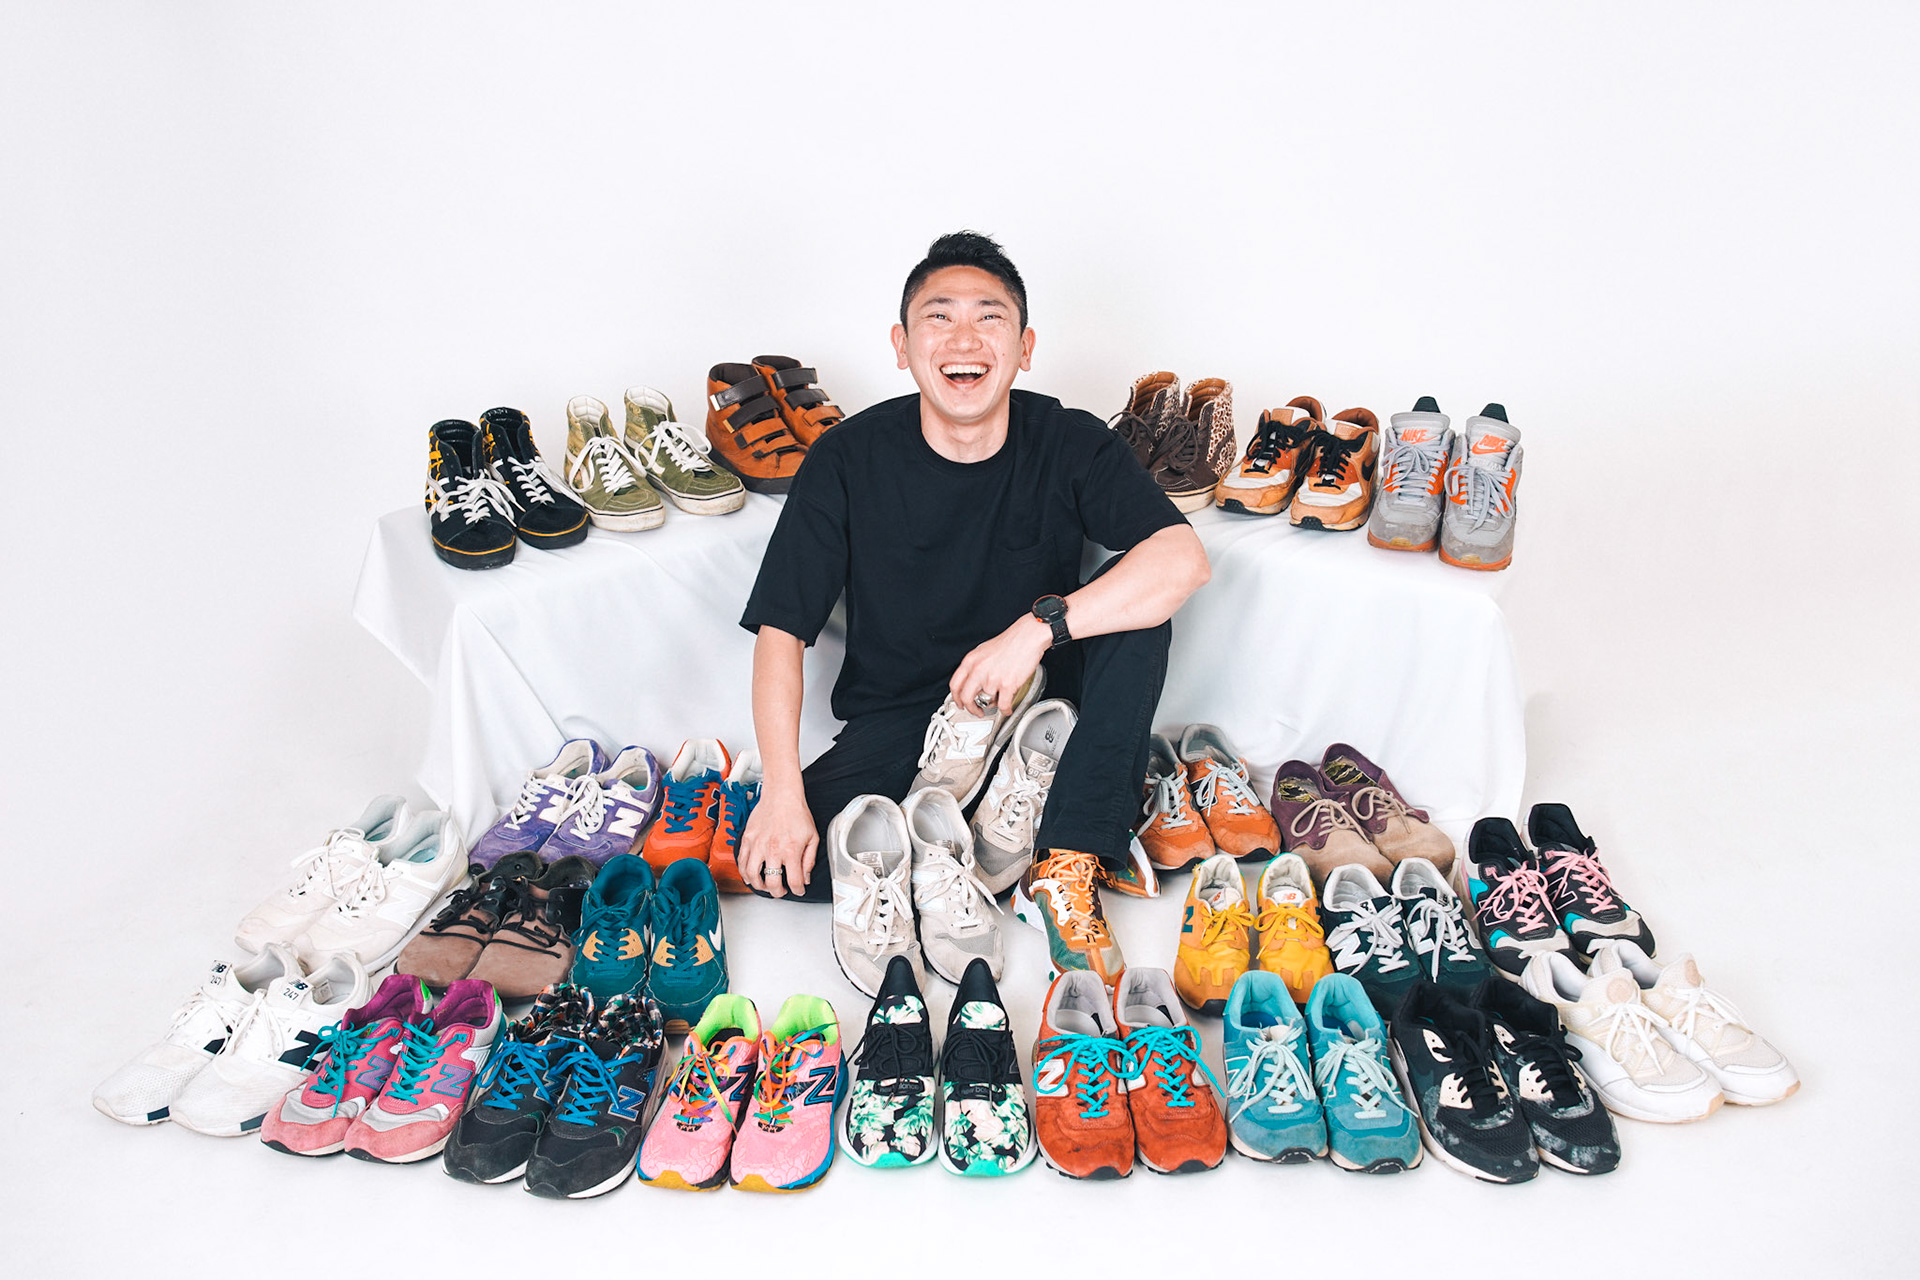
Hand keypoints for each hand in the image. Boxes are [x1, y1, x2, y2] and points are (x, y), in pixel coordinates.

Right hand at [736, 783, 817, 897]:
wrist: (781, 795)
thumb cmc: (797, 813)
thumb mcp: (812, 837)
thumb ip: (809, 860)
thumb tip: (805, 877)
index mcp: (791, 851)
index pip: (794, 881)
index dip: (798, 890)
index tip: (798, 890)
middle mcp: (772, 850)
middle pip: (772, 884)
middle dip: (778, 892)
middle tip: (781, 891)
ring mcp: (757, 845)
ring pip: (752, 875)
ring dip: (759, 885)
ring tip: (765, 885)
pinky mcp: (747, 839)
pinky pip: (741, 861)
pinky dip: (744, 872)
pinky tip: (750, 875)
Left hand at [949, 614, 1050, 714]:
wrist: (1028, 636)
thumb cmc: (1010, 641)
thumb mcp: (984, 650)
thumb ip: (975, 666)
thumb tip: (972, 681)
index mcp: (971, 661)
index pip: (955, 685)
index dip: (956, 698)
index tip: (960, 704)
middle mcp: (979, 670)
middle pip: (966, 697)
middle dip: (971, 709)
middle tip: (977, 711)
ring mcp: (992, 678)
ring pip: (987, 702)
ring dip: (994, 705)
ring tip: (999, 701)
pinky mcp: (1007, 684)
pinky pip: (1003, 705)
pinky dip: (1005, 710)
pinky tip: (1007, 708)